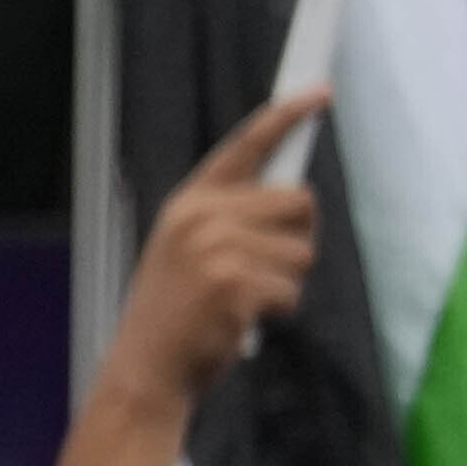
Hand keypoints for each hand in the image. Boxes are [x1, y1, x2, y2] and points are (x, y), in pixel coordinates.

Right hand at [111, 91, 330, 405]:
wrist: (145, 372)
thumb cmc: (173, 315)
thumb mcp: (185, 250)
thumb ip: (229, 218)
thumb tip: (296, 200)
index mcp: (189, 203)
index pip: (247, 146)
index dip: (288, 115)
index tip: (321, 93)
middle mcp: (203, 218)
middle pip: (298, 201)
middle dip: (295, 237)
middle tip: (262, 269)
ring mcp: (218, 250)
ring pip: (301, 250)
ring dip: (285, 282)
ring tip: (242, 302)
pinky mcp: (235, 285)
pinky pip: (291, 289)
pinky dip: (278, 311)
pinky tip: (241, 321)